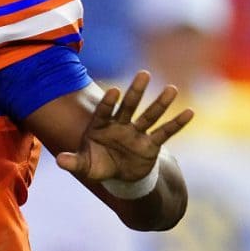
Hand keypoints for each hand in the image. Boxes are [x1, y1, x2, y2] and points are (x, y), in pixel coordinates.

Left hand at [56, 71, 192, 182]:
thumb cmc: (97, 165)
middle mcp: (120, 125)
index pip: (104, 112)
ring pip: (149, 116)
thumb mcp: (84, 166)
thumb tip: (60, 161)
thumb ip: (73, 162)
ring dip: (160, 103)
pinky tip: (189, 112)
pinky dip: (177, 124)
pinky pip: (165, 133)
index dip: (108, 102)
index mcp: (101, 126)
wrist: (117, 176)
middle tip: (144, 74)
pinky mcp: (150, 145)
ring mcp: (136, 133)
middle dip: (136, 91)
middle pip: (129, 106)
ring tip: (172, 88)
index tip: (114, 91)